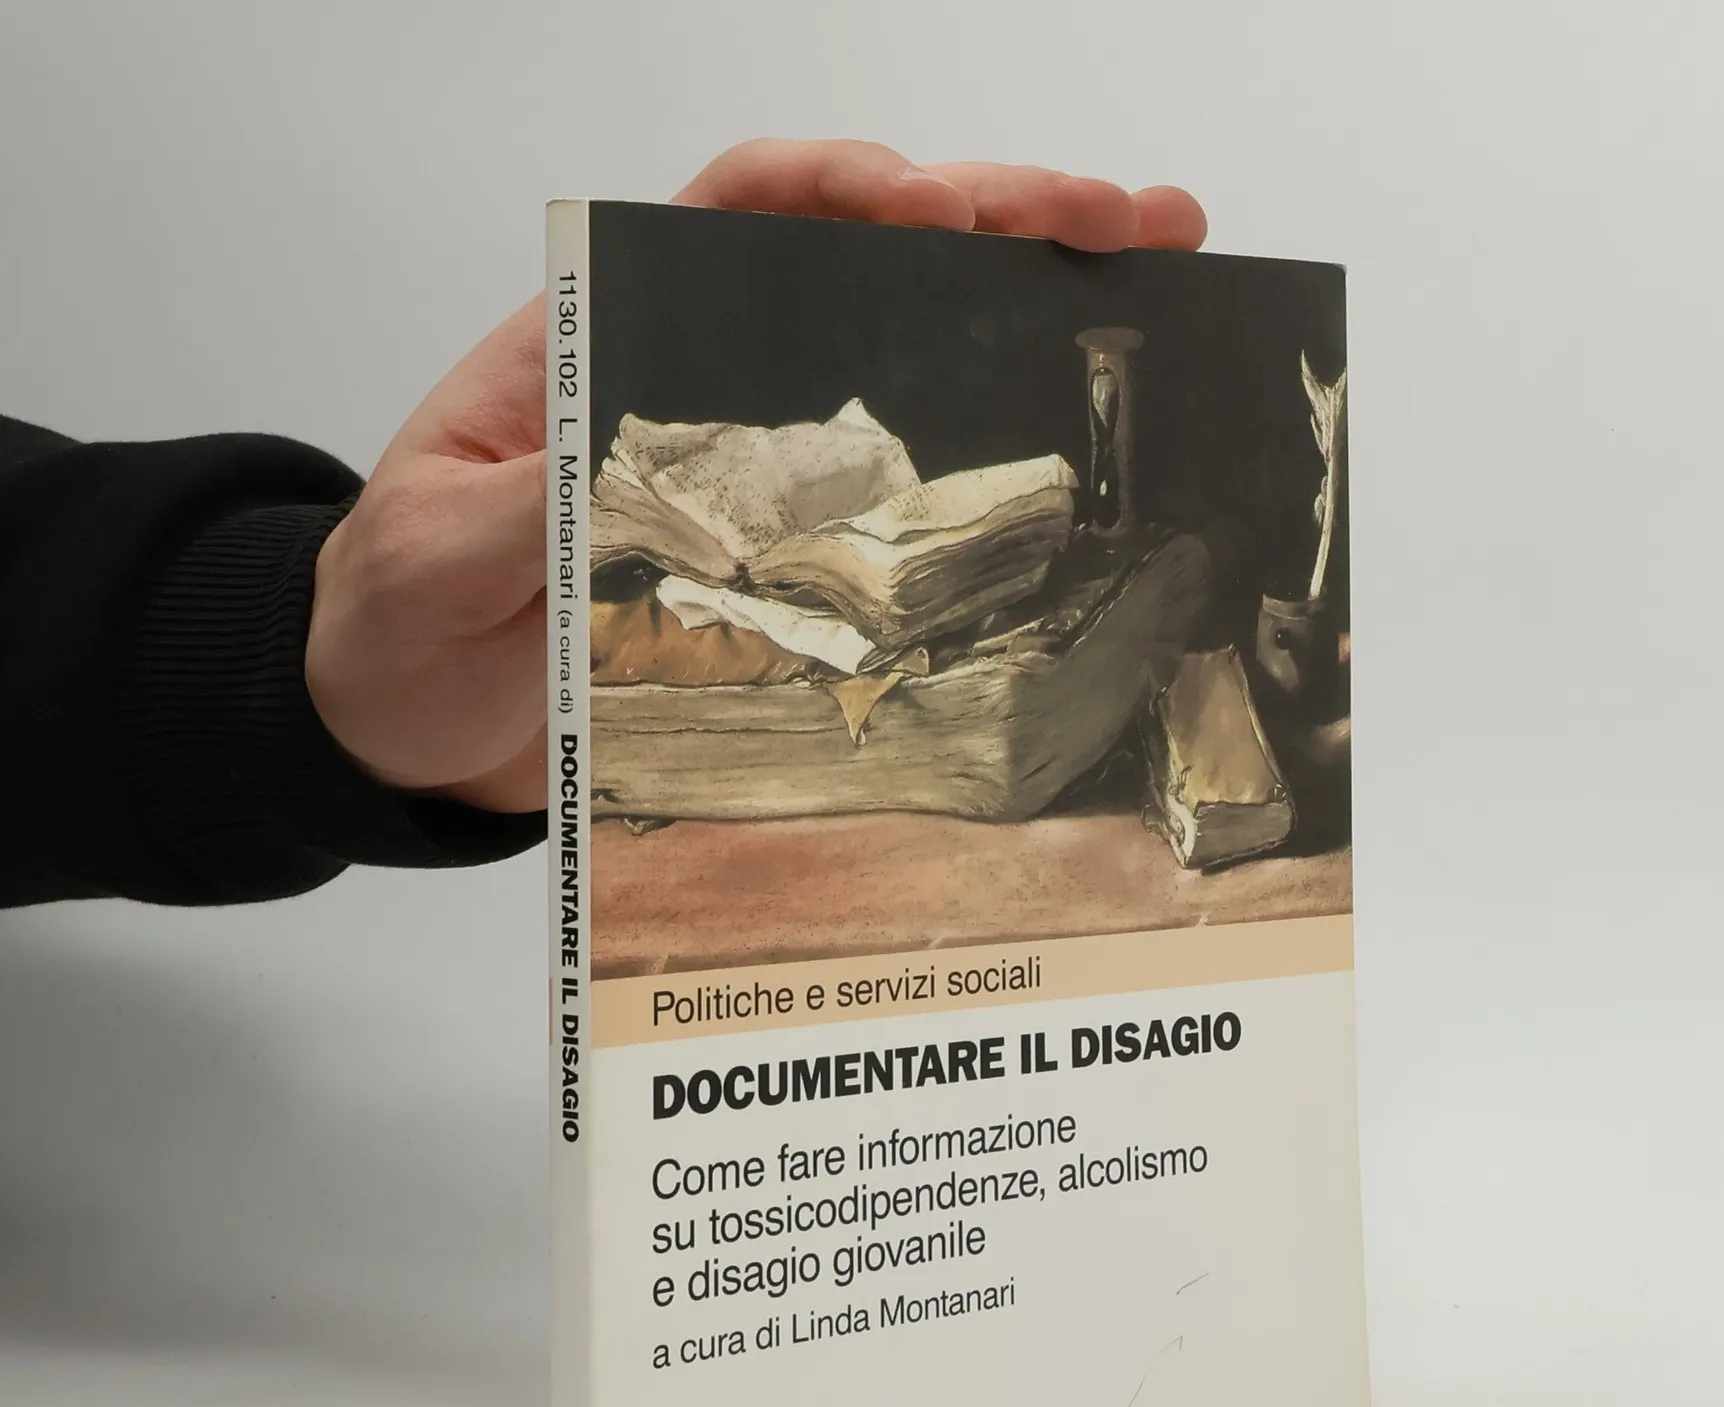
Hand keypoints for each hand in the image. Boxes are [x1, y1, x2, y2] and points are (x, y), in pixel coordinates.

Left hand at [305, 143, 1207, 812]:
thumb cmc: (397, 626)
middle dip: (995, 216)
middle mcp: (696, 383)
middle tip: (1125, 218)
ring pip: (902, 349)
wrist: (403, 726)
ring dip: (1027, 299)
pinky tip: (1081, 417)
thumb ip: (524, 518)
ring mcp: (753, 464)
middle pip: (856, 258)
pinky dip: (995, 441)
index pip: (732, 216)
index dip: (841, 190)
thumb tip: (616, 487)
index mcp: (602, 348)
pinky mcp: (784, 553)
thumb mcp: (436, 564)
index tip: (932, 204)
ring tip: (1152, 266)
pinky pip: (902, 481)